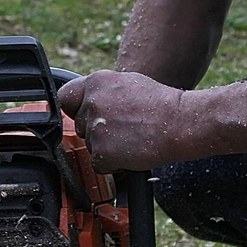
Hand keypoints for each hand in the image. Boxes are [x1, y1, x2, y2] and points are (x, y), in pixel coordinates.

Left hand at [57, 70, 186, 172]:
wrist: (179, 122)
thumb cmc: (160, 104)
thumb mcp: (127, 83)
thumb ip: (103, 91)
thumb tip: (88, 101)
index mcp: (96, 82)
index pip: (66, 98)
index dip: (77, 110)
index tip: (89, 116)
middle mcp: (91, 103)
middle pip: (80, 125)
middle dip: (97, 130)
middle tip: (123, 128)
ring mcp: (95, 128)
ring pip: (90, 145)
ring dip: (106, 147)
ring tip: (131, 138)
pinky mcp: (102, 152)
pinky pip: (99, 164)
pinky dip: (113, 164)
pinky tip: (131, 151)